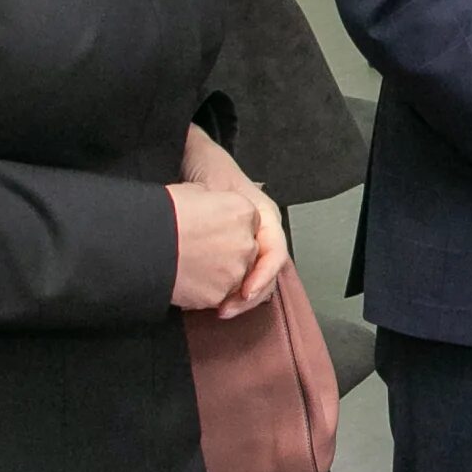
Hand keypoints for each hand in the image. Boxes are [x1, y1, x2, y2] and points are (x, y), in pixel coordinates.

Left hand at [182, 131, 288, 317]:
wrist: (196, 160)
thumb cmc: (206, 166)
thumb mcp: (211, 170)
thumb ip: (212, 179)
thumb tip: (205, 183)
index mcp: (264, 215)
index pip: (275, 252)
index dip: (262, 276)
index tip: (243, 293)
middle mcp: (262, 232)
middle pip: (270, 272)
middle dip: (252, 296)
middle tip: (226, 310)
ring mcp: (250, 243)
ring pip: (259, 279)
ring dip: (243, 299)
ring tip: (221, 310)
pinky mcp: (236, 253)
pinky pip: (244, 278)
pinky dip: (233, 294)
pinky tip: (214, 302)